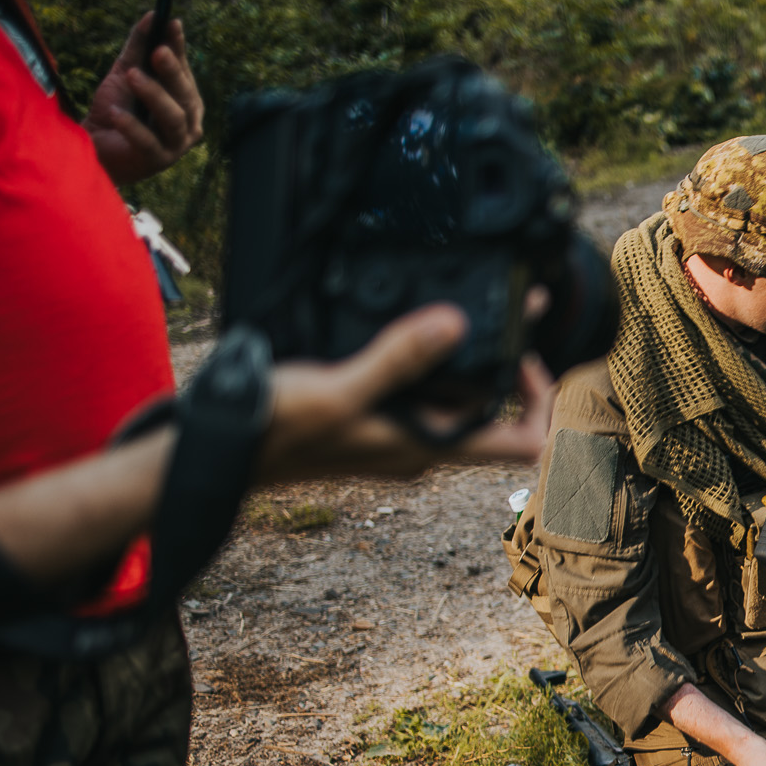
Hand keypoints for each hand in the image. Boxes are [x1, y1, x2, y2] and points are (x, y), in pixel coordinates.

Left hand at [85, 14, 203, 184]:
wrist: (96, 146)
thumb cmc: (117, 110)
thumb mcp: (126, 73)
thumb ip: (139, 48)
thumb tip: (153, 15)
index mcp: (186, 100)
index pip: (185, 70)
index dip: (179, 47)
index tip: (171, 23)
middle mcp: (188, 122)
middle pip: (185, 96)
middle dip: (171, 72)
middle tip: (157, 51)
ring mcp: (176, 144)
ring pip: (173, 118)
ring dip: (153, 95)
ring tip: (131, 76)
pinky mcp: (157, 161)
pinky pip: (149, 143)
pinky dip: (133, 127)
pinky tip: (115, 113)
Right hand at [258, 305, 551, 481]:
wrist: (225, 452)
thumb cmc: (277, 434)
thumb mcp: (341, 389)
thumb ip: (399, 358)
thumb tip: (457, 324)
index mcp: (429, 446)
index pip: (523, 444)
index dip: (541, 402)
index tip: (523, 356)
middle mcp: (422, 445)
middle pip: (495, 416)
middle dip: (507, 367)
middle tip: (500, 318)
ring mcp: (398, 433)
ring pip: (456, 401)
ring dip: (467, 361)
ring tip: (459, 313)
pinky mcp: (372, 417)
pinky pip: (418, 393)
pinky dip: (427, 362)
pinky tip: (407, 326)